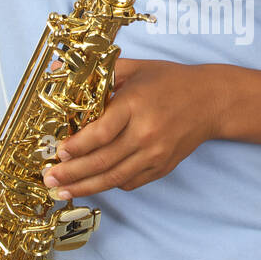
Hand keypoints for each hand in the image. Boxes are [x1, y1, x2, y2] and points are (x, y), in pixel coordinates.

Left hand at [42, 57, 219, 198]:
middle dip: (72, 173)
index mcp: (136, 105)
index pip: (100, 133)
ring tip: (63, 191)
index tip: (58, 153)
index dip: (76, 147)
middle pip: (102, 161)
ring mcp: (156, 154)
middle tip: (49, 179)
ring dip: (86, 187)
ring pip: (114, 178)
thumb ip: (99, 72)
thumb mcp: (136, 68)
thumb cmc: (171, 82)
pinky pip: (131, 182)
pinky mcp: (163, 167)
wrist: (211, 101)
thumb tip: (60, 70)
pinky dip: (110, 185)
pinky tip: (93, 184)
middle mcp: (146, 133)